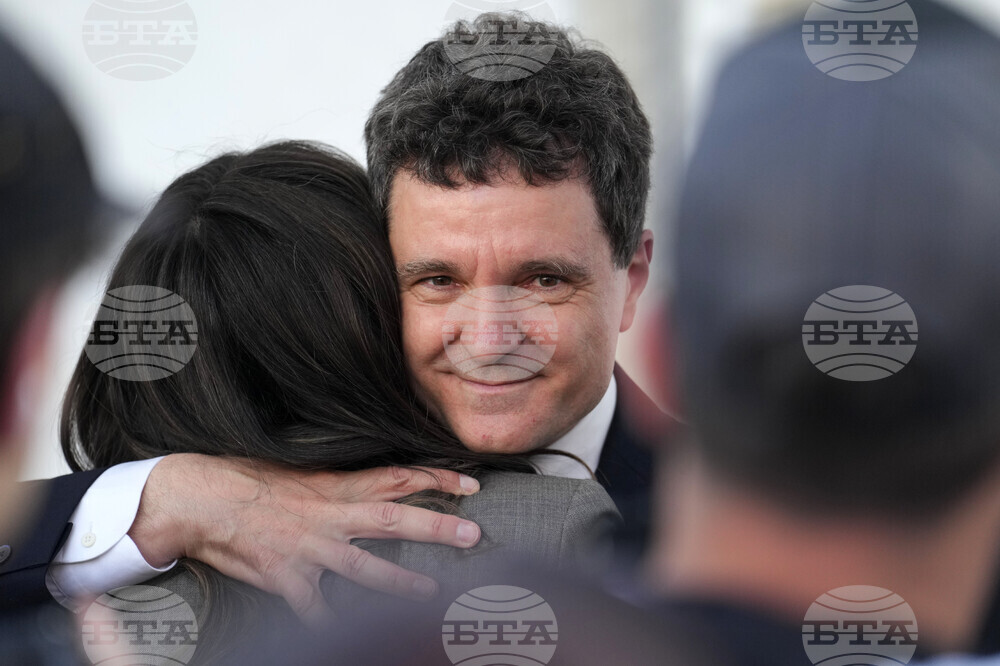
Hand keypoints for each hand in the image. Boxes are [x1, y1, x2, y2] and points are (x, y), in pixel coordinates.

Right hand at [128, 453, 481, 625]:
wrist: (202, 499)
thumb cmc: (250, 480)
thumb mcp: (302, 472)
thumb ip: (340, 483)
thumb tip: (375, 485)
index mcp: (335, 485)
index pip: (397, 477)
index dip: (436, 479)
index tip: (470, 484)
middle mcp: (329, 515)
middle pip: (392, 519)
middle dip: (435, 527)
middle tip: (473, 535)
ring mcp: (310, 548)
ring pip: (364, 565)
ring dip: (400, 580)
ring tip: (432, 591)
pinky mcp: (287, 577)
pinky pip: (314, 607)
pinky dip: (330, 624)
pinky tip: (348, 637)